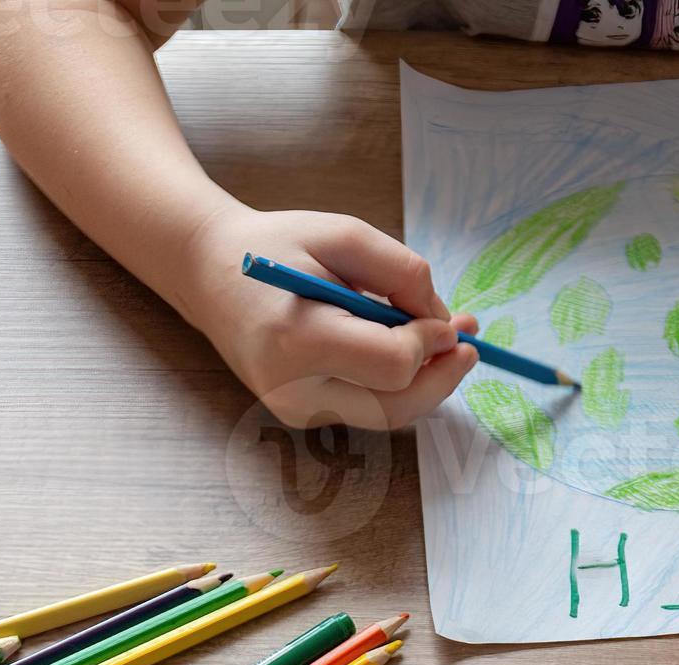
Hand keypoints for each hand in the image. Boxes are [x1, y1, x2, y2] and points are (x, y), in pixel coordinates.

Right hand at [178, 205, 478, 430]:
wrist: (209, 272)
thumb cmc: (276, 245)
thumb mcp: (342, 234)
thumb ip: (401, 272)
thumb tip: (444, 322)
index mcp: (297, 341)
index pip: (392, 365)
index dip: (432, 345)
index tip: (451, 321)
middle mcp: (293, 390)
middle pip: (396, 407)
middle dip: (442, 377)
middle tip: (470, 345)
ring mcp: (294, 411)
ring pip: (387, 416)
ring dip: (425, 384)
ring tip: (443, 342)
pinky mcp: (300, 416)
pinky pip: (367, 409)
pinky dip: (396, 385)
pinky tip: (404, 350)